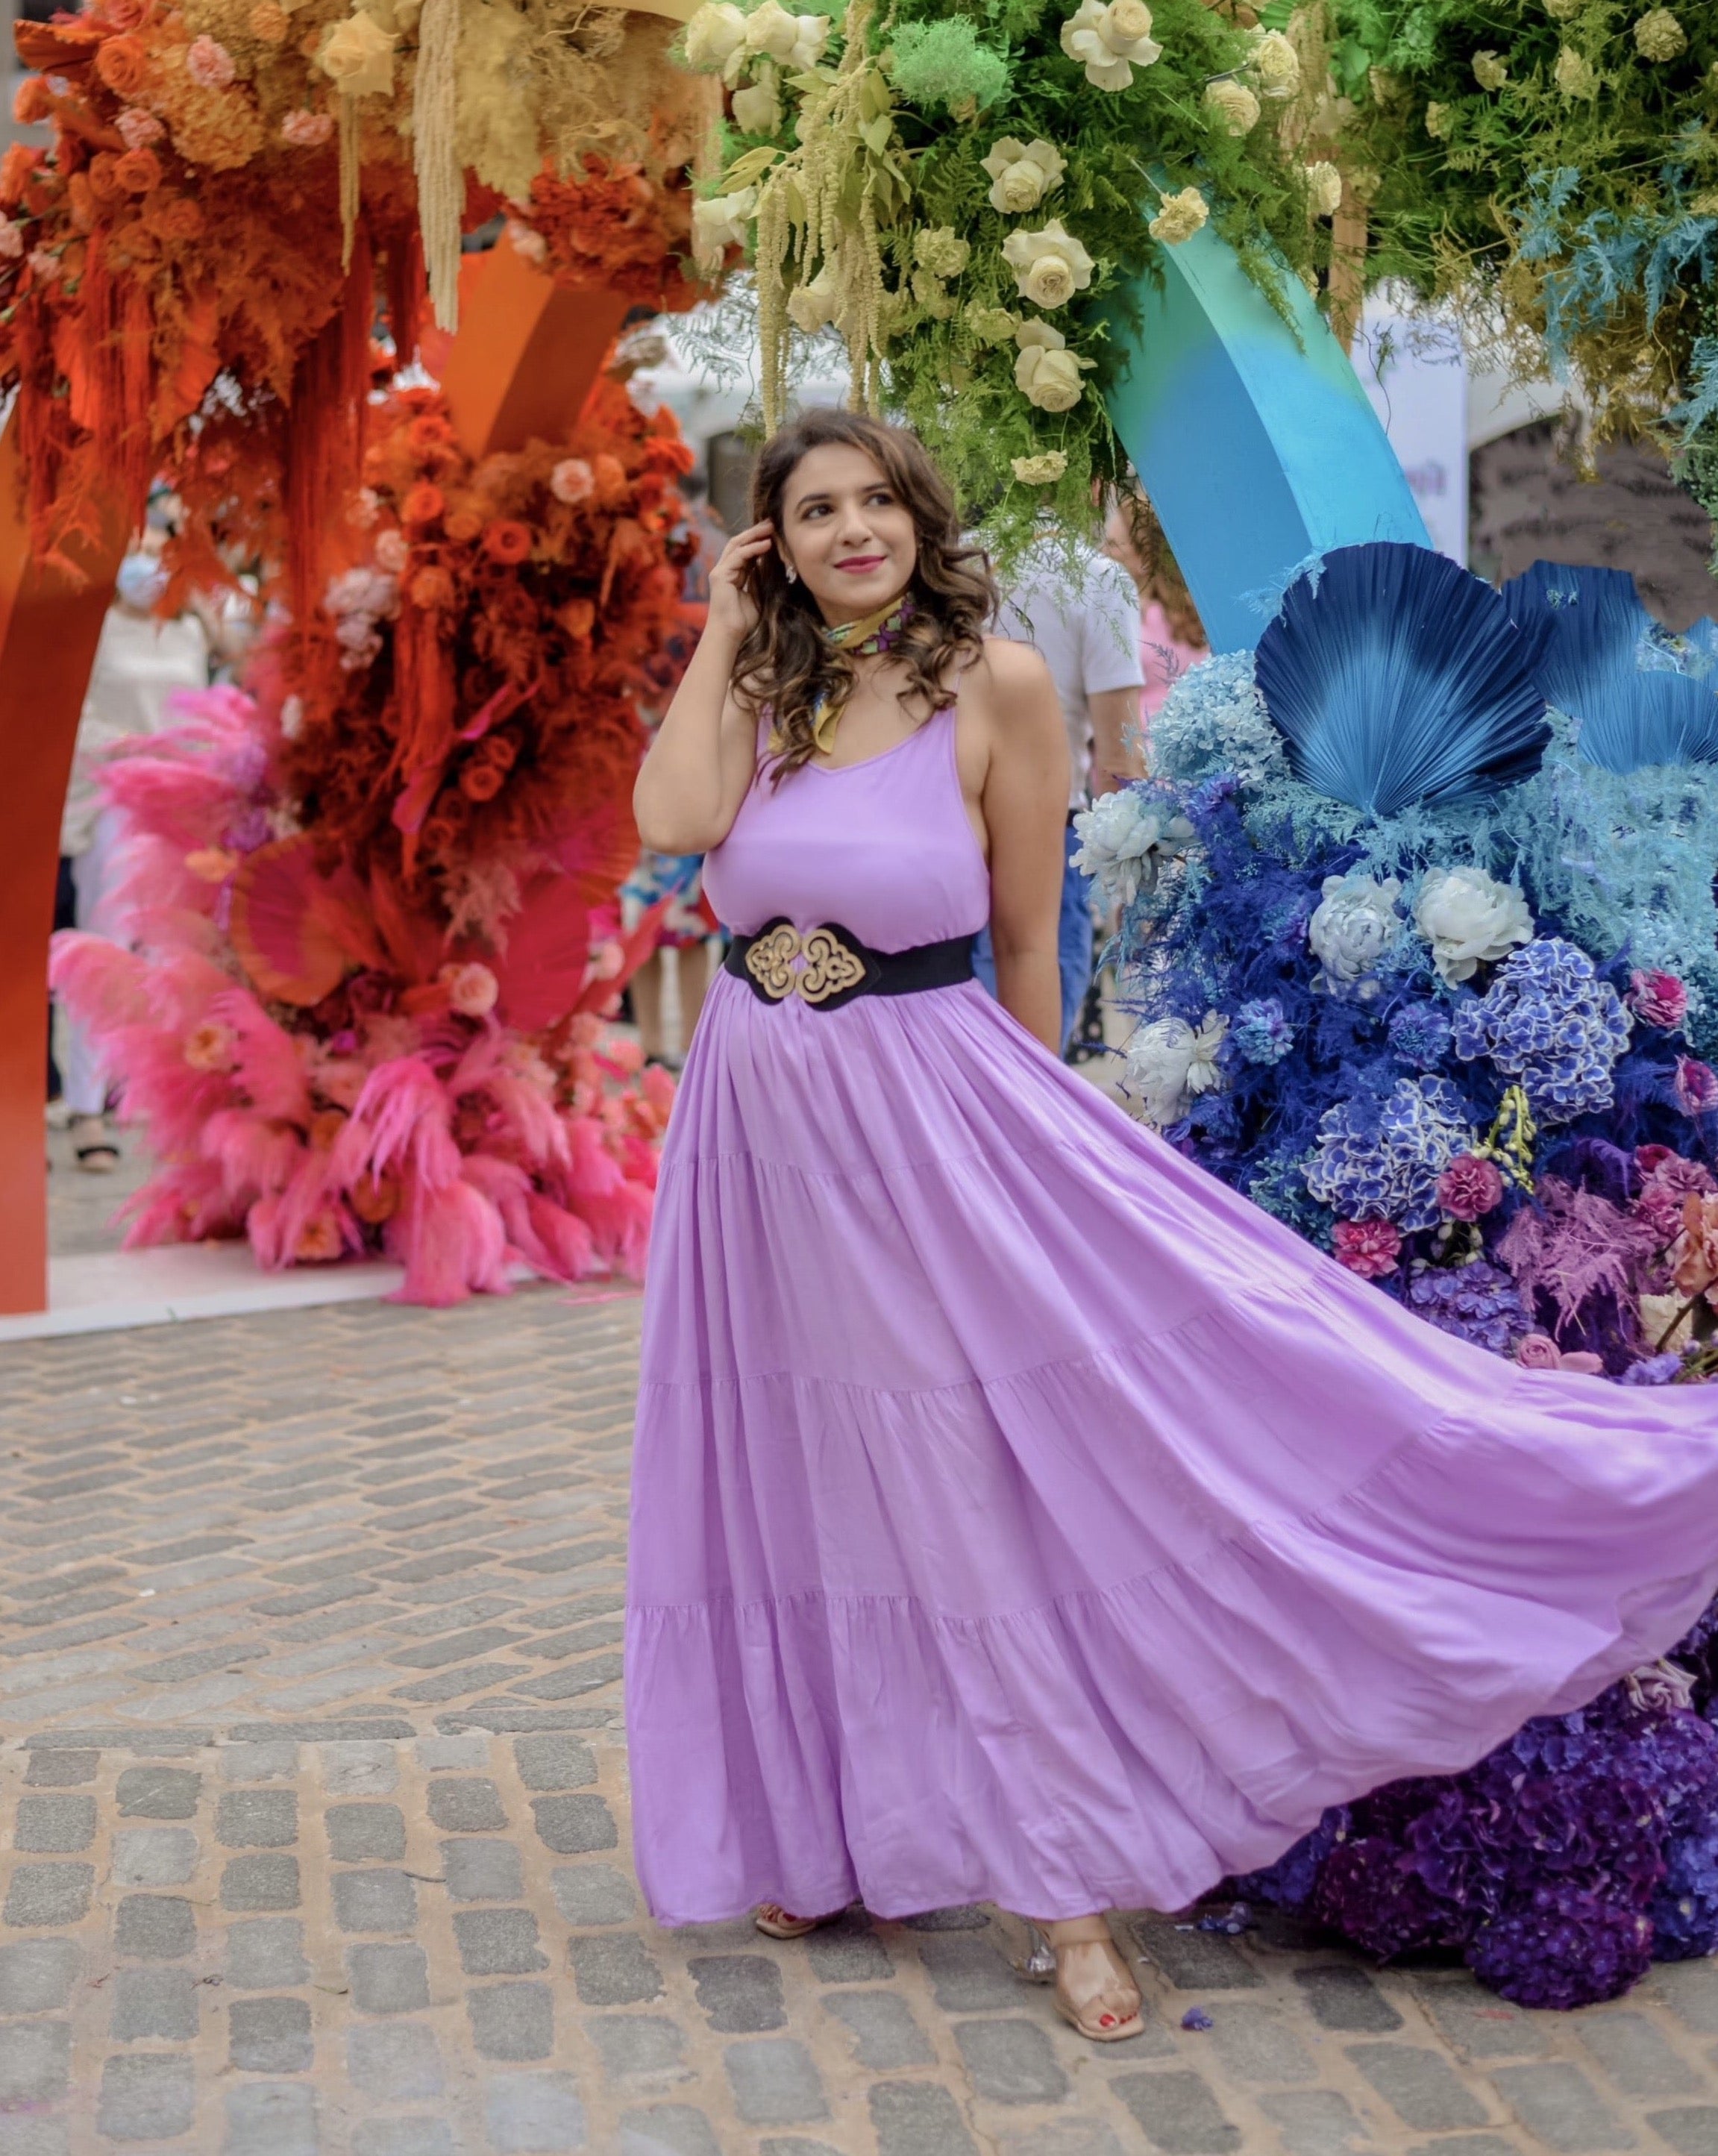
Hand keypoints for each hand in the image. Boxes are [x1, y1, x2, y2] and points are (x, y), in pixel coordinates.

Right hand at [706, 521, 775, 642]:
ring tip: (771, 528)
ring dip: (755, 535)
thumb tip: (770, 561)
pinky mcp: (720, 576)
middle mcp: (724, 570)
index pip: (744, 550)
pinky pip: (738, 556)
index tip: (773, 532)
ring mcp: (720, 572)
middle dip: (755, 531)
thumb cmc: (743, 621)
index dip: (757, 539)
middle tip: (772, 522)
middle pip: (739, 543)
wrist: (730, 635)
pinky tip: (767, 544)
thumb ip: (760, 577)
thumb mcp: (757, 594)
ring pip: (737, 545)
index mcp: (732, 574)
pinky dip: (753, 549)